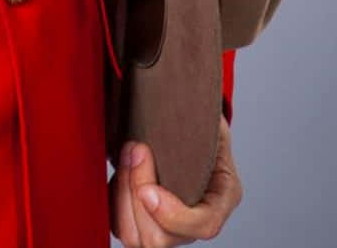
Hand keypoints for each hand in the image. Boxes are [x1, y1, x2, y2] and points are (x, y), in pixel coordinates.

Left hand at [109, 114, 242, 244]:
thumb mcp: (213, 121)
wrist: (190, 133)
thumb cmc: (202, 128)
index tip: (148, 190)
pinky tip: (120, 170)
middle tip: (134, 149)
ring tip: (126, 154)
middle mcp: (195, 222)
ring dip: (122, 195)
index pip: (204, 226)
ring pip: (136, 237)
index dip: (172, 215)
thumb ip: (203, 121)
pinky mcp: (144, 223)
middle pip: (160, 238)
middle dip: (137, 192)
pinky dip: (114, 199)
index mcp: (221, 197)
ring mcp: (169, 228)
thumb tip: (184, 102)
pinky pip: (121, 226)